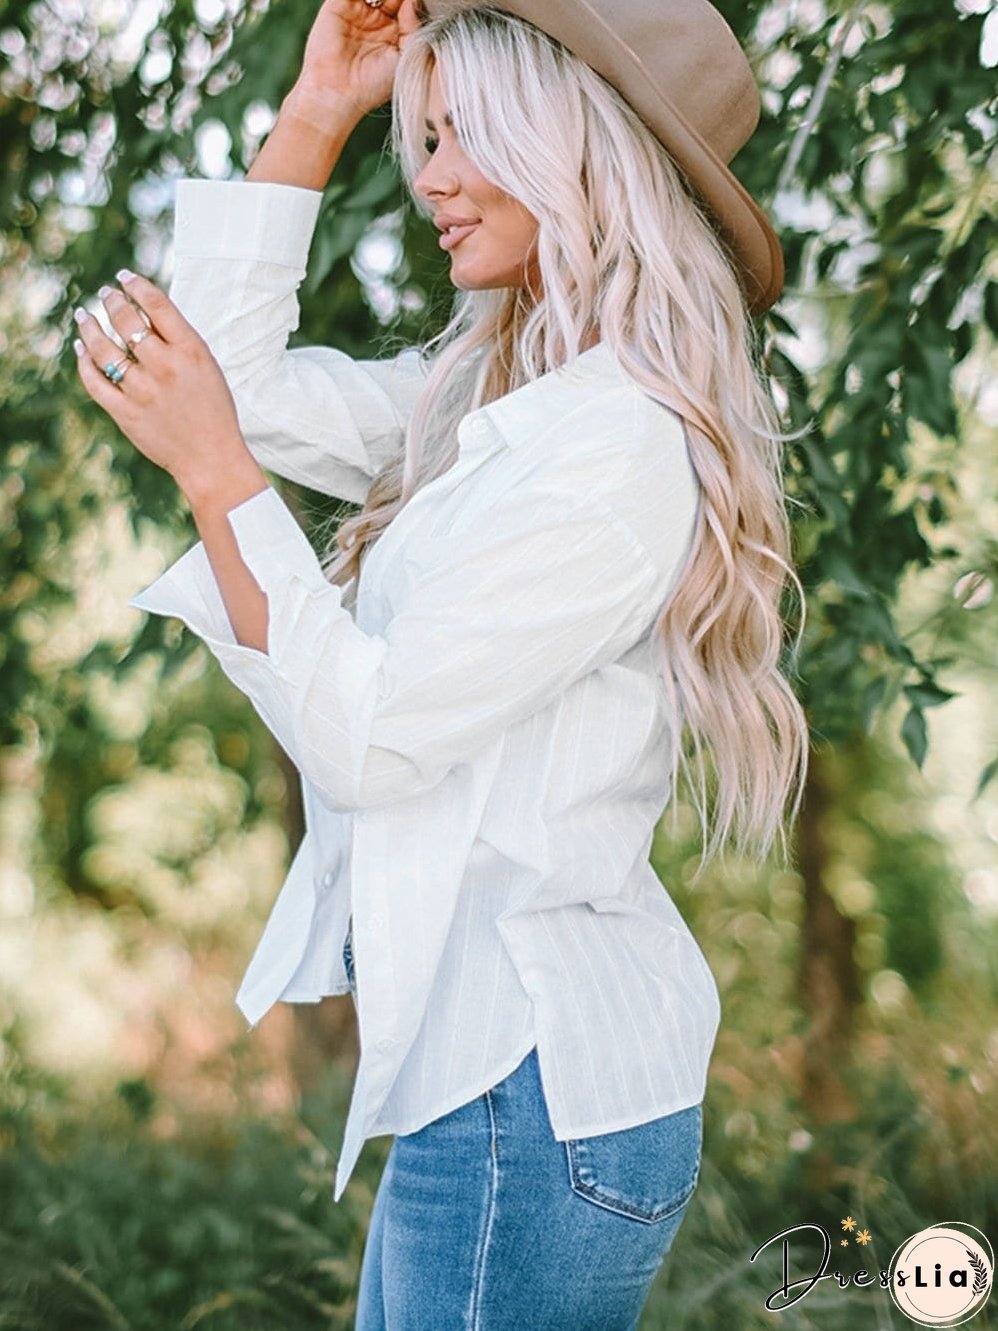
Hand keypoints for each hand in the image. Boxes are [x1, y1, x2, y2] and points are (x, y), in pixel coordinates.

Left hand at [72, 271, 250, 494]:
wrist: (212, 459)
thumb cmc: (213, 410)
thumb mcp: (206, 367)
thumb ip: (178, 340)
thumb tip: (143, 310)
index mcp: (191, 351)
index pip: (156, 304)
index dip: (136, 285)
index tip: (124, 277)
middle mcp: (165, 367)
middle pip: (126, 321)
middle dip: (111, 301)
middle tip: (105, 295)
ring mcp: (142, 390)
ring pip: (103, 348)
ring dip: (89, 327)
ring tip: (83, 316)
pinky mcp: (126, 413)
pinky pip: (95, 381)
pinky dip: (84, 362)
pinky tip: (81, 350)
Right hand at [295, 0, 422, 116]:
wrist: (338, 92)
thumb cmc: (372, 85)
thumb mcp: (404, 57)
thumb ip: (413, 27)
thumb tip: (414, 1)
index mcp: (395, 32)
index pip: (407, 4)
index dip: (412, 2)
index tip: (420, 2)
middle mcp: (376, 19)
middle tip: (401, 1)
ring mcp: (358, 10)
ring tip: (386, 3)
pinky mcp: (338, 4)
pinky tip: (374, 1)